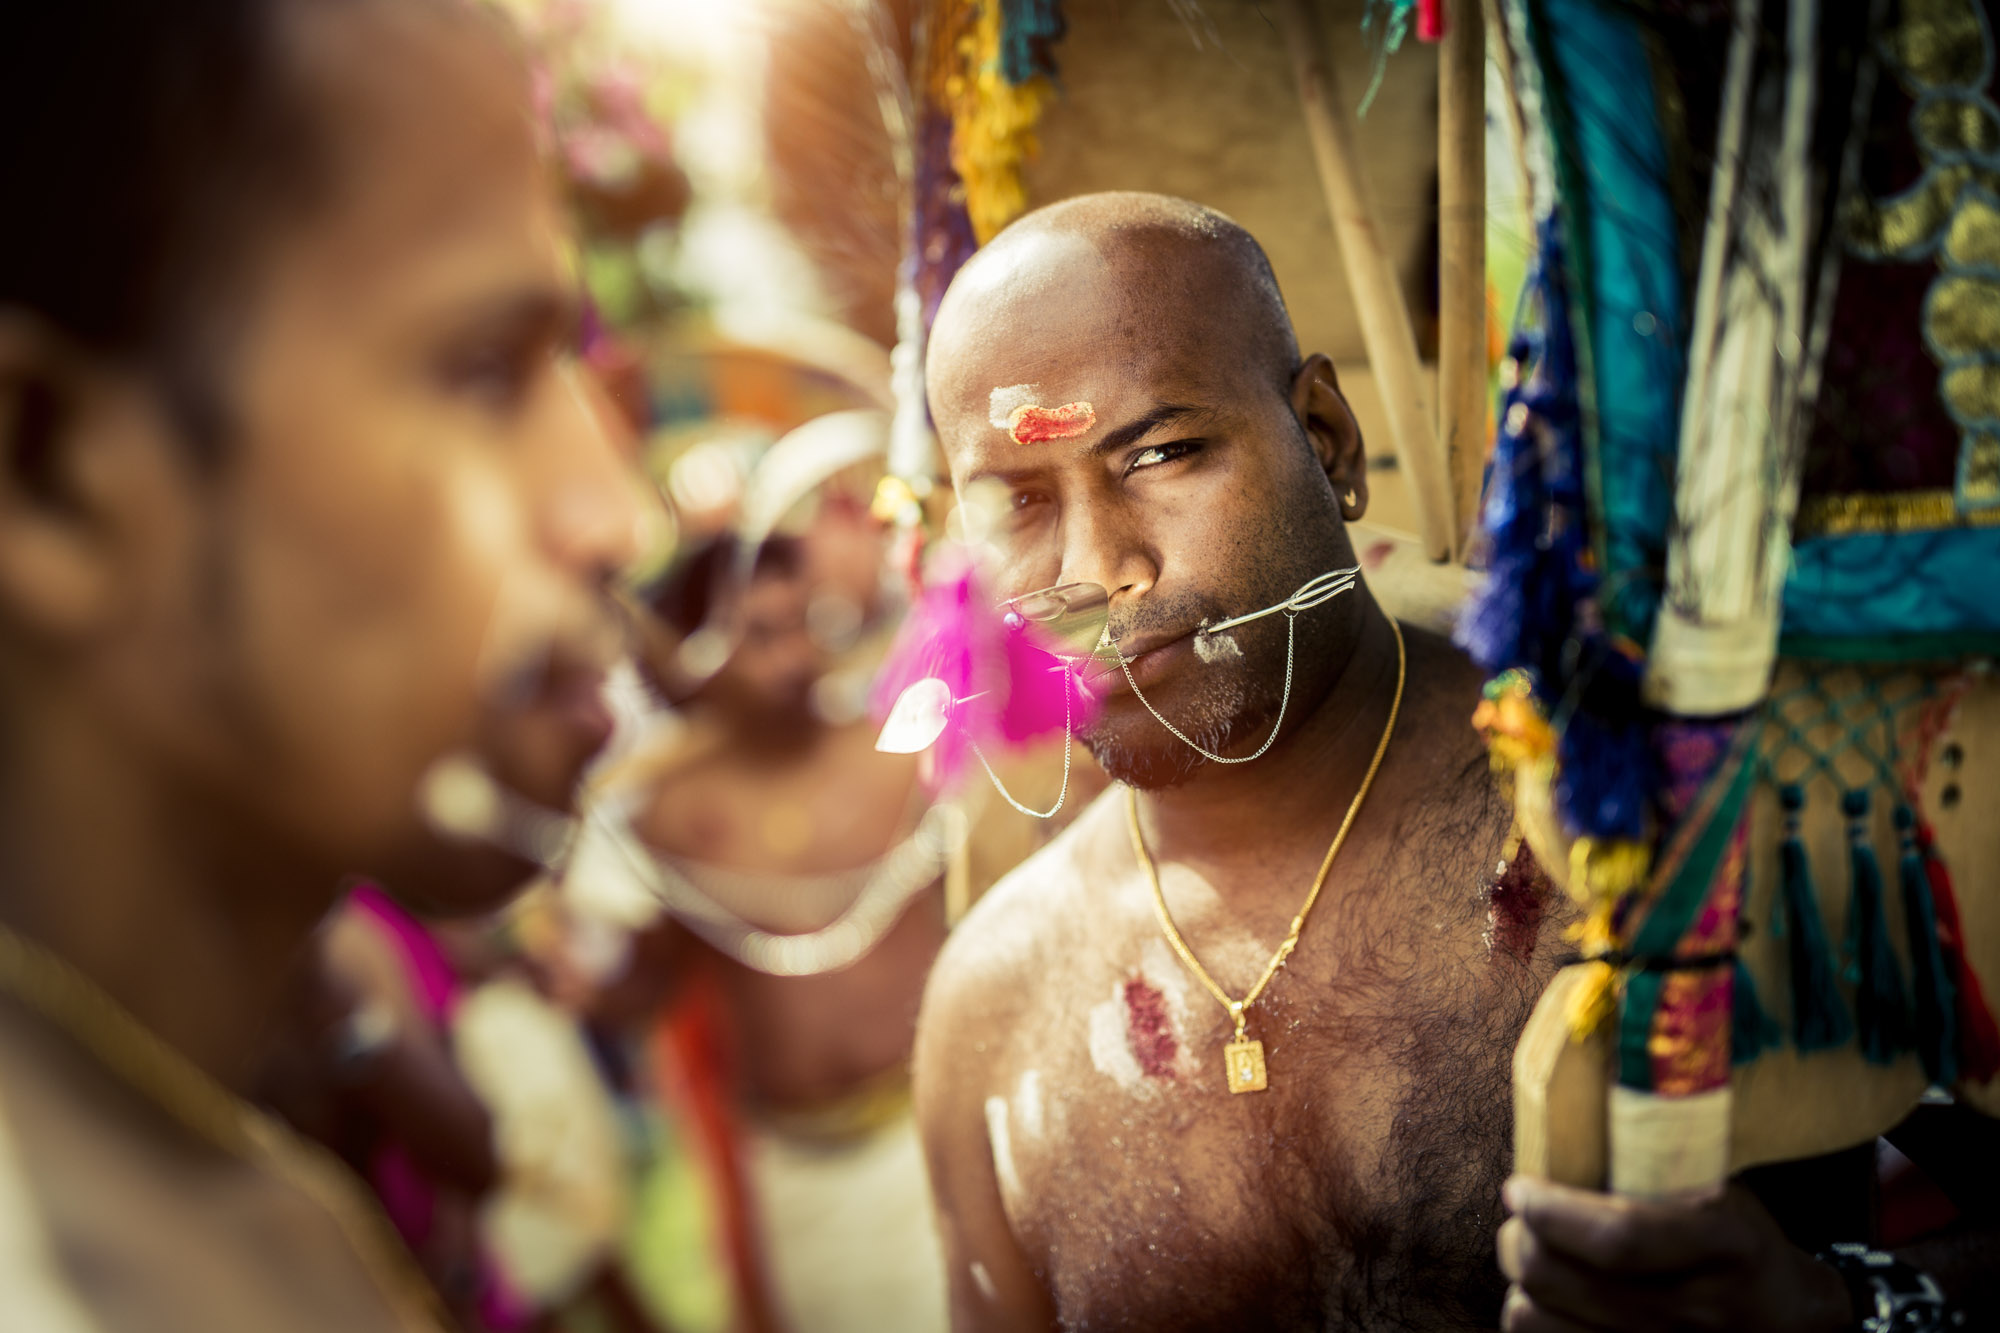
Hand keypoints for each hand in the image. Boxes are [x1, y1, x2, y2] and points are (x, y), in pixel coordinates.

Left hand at [1497, 1174, 1855, 1331]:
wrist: (1785, 1318)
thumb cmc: (1734, 1239)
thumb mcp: (1718, 1190)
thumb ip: (1654, 1160)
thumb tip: (1565, 1111)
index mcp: (1722, 1243)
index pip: (1619, 1236)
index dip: (1552, 1210)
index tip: (1520, 1187)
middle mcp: (1696, 1309)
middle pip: (1561, 1279)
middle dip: (1518, 1239)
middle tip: (1520, 1215)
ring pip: (1538, 1321)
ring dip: (1519, 1282)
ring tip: (1535, 1254)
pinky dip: (1533, 1316)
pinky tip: (1551, 1295)